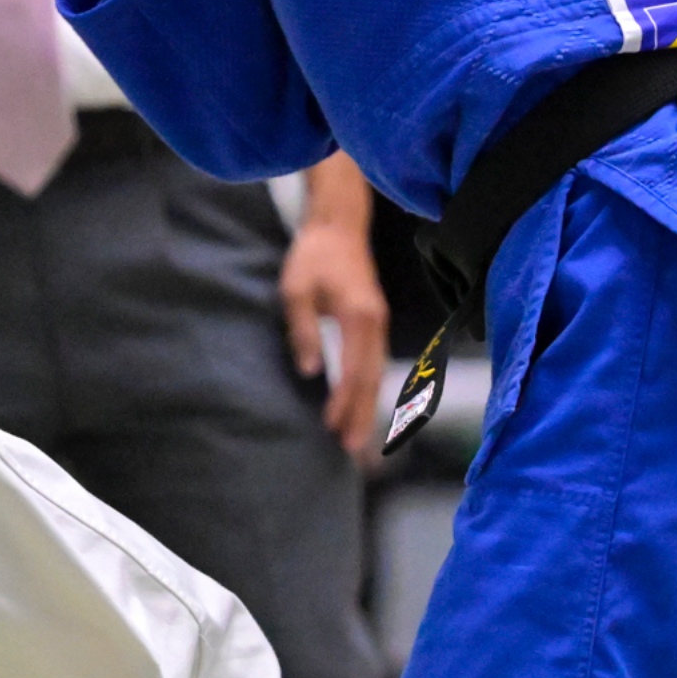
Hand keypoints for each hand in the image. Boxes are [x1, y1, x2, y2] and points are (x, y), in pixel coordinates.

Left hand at [281, 217, 389, 456]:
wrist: (338, 226)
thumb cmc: (313, 256)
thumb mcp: (296, 290)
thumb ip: (303, 330)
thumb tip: (310, 371)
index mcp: (359, 316)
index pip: (355, 369)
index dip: (344, 401)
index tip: (330, 426)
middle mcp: (376, 323)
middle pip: (373, 378)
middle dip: (363, 416)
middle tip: (353, 451)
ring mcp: (380, 323)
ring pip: (378, 374)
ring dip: (368, 407)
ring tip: (358, 439)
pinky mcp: (375, 322)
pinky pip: (376, 363)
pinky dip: (369, 388)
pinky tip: (361, 405)